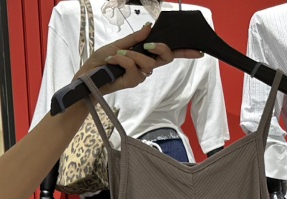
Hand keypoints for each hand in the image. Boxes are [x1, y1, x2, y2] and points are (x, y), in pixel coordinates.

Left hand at [75, 24, 202, 93]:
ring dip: (131, 55)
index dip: (184, 52)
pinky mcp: (132, 83)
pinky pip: (134, 67)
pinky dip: (123, 60)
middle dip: (161, 48)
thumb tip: (150, 28)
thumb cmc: (101, 63)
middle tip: (149, 43)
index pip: (167, 54)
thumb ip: (135, 39)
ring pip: (148, 63)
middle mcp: (145, 67)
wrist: (87, 77)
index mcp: (144, 56)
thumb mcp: (118, 45)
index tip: (198, 50)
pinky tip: (112, 61)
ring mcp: (140, 76)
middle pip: (166, 58)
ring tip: (116, 55)